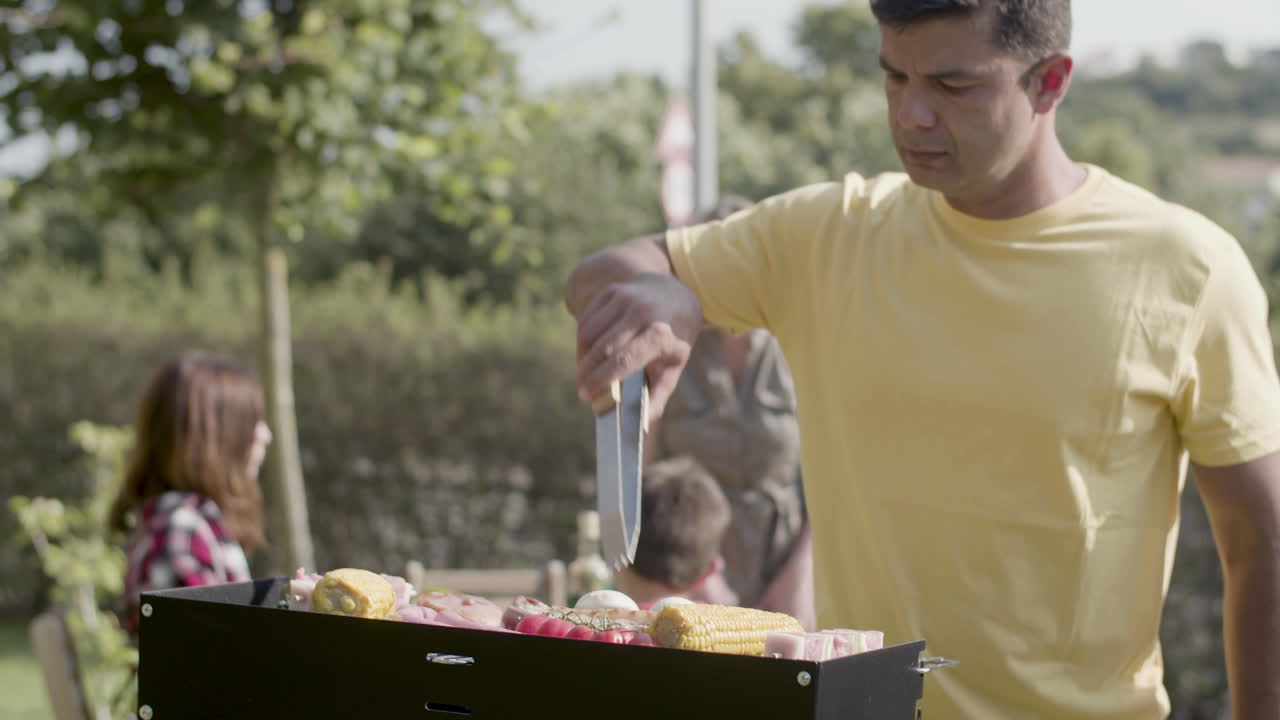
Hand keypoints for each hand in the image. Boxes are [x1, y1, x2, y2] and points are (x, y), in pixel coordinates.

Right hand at [575, 272, 701, 419]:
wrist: (676, 293)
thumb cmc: (675, 337)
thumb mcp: (675, 365)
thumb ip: (658, 396)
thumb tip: (641, 425)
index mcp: (660, 334)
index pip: (623, 361)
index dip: (601, 380)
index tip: (587, 396)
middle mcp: (641, 312)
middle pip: (602, 349)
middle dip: (587, 373)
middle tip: (582, 390)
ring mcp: (625, 298)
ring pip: (589, 334)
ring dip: (582, 357)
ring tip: (585, 374)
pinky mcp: (612, 291)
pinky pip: (587, 320)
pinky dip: (582, 341)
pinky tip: (587, 354)